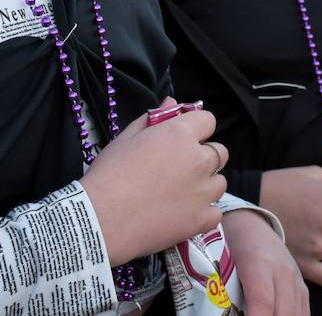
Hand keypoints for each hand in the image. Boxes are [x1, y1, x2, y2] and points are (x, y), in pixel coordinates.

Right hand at [80, 97, 227, 264]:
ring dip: (206, 185)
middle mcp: (199, 160)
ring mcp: (203, 191)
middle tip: (179, 169)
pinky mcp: (202, 219)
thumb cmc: (109, 174)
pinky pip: (216, 211)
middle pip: (219, 152)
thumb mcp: (126, 138)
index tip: (184, 139)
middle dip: (204, 156)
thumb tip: (172, 101)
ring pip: (220, 182)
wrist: (101, 220)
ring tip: (181, 194)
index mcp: (181, 135)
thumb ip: (154, 117)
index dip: (197, 128)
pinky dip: (205, 212)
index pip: (208, 120)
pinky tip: (185, 214)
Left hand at [222, 209, 310, 315]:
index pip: (262, 300)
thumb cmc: (231, 243)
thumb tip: (219, 310)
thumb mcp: (221, 264)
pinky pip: (303, 312)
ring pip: (296, 314)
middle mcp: (283, 271)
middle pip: (284, 312)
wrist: (250, 222)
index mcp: (258, 263)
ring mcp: (296, 279)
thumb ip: (223, 291)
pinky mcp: (302, 286)